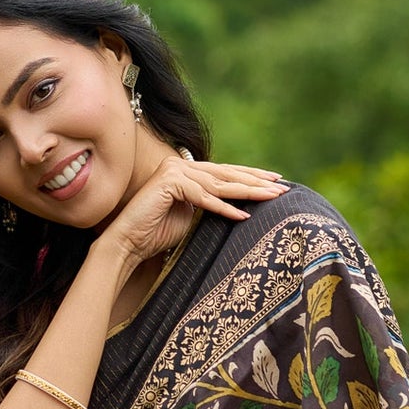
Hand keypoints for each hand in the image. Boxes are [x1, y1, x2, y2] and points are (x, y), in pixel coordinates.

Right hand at [96, 153, 287, 269]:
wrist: (127, 244)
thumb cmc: (156, 234)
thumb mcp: (191, 216)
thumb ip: (210, 203)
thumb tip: (239, 203)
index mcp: (185, 169)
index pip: (223, 172)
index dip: (250, 175)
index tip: (275, 181)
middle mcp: (180, 164)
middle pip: (225, 174)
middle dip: (256, 181)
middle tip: (281, 187)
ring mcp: (174, 171)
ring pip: (219, 184)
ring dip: (248, 192)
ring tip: (271, 198)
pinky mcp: (170, 183)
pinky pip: (204, 198)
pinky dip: (224, 207)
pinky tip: (243, 215)